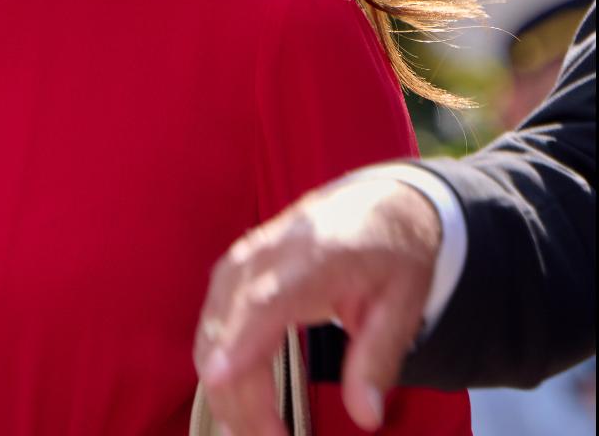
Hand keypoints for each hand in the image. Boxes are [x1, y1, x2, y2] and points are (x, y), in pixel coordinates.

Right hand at [192, 176, 442, 434]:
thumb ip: (379, 359)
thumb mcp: (404, 306)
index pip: (266, 299)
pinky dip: (218, 357)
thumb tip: (365, 417)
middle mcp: (269, 252)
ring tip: (252, 430)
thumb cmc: (392, 254)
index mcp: (315, 257)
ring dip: (223, 379)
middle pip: (230, 319)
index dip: (238, 338)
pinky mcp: (236, 266)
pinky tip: (235, 393)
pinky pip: (213, 315)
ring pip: (212, 320)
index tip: (218, 377)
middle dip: (236, 388)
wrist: (378, 204)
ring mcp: (246, 255)